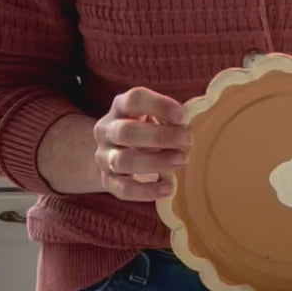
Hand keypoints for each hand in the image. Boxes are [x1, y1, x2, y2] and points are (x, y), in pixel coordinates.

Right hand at [94, 88, 191, 202]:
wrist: (116, 151)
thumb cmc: (146, 128)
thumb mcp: (154, 116)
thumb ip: (169, 118)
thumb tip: (188, 125)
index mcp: (120, 107)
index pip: (134, 100)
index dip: (159, 105)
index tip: (182, 115)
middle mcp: (106, 130)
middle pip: (126, 132)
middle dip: (160, 137)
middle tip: (188, 140)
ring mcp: (104, 156)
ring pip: (122, 161)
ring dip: (155, 162)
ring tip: (181, 160)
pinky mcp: (107, 181)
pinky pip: (123, 189)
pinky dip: (146, 191)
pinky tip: (168, 188)